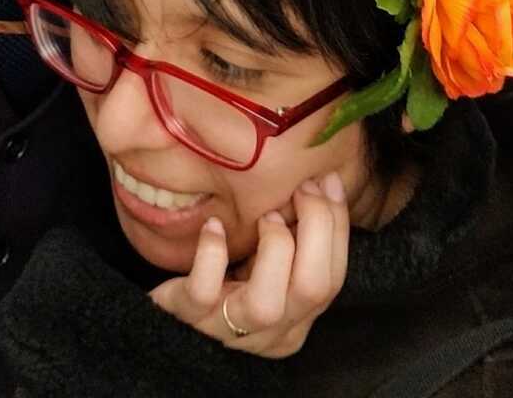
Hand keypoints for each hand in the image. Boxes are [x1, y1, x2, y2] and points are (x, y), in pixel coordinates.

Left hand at [149, 173, 348, 357]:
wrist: (174, 312)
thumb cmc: (231, 275)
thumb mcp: (272, 258)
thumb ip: (300, 232)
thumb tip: (327, 182)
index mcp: (297, 317)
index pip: (332, 280)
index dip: (337, 227)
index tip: (327, 181)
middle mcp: (271, 331)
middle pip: (313, 289)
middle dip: (316, 228)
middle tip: (301, 190)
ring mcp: (229, 329)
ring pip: (265, 304)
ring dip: (275, 247)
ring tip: (266, 216)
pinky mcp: (189, 318)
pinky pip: (203, 293)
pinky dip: (211, 254)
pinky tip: (214, 226)